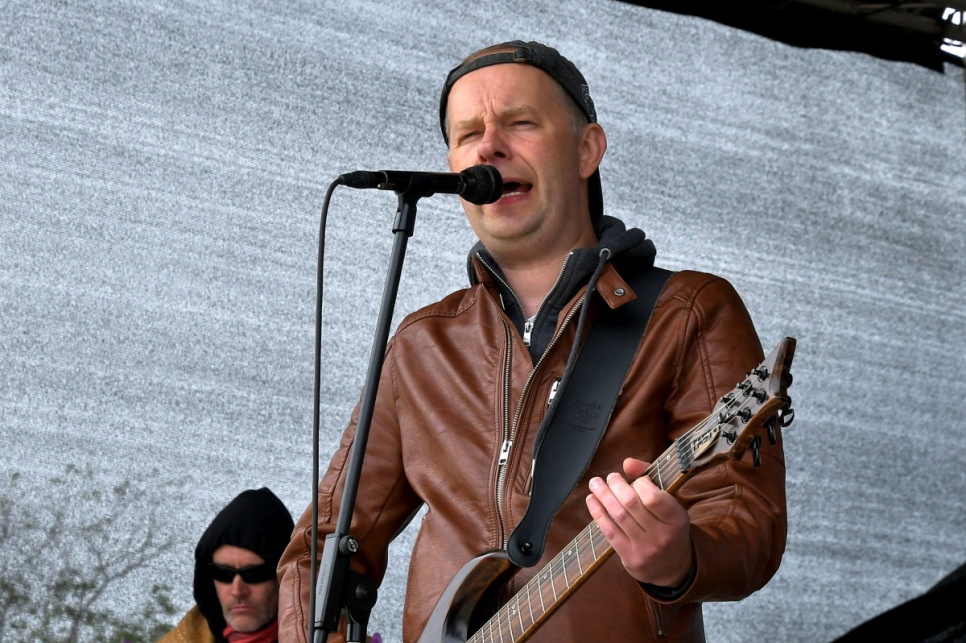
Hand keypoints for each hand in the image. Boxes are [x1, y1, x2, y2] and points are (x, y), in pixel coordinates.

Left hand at [585, 457, 693, 587]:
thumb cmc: (668, 526)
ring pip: (619, 516)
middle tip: (610, 477)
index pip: (653, 497)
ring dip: (603, 496)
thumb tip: (627, 463)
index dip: (639, 483)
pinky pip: (609, 531)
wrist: (673, 567)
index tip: (635, 480)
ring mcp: (645, 548)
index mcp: (676, 519)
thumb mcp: (669, 504)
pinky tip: (591, 500)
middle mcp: (662, 534)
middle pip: (631, 504)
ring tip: (595, 483)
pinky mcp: (630, 557)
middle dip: (616, 486)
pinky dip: (598, 513)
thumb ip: (650, 479)